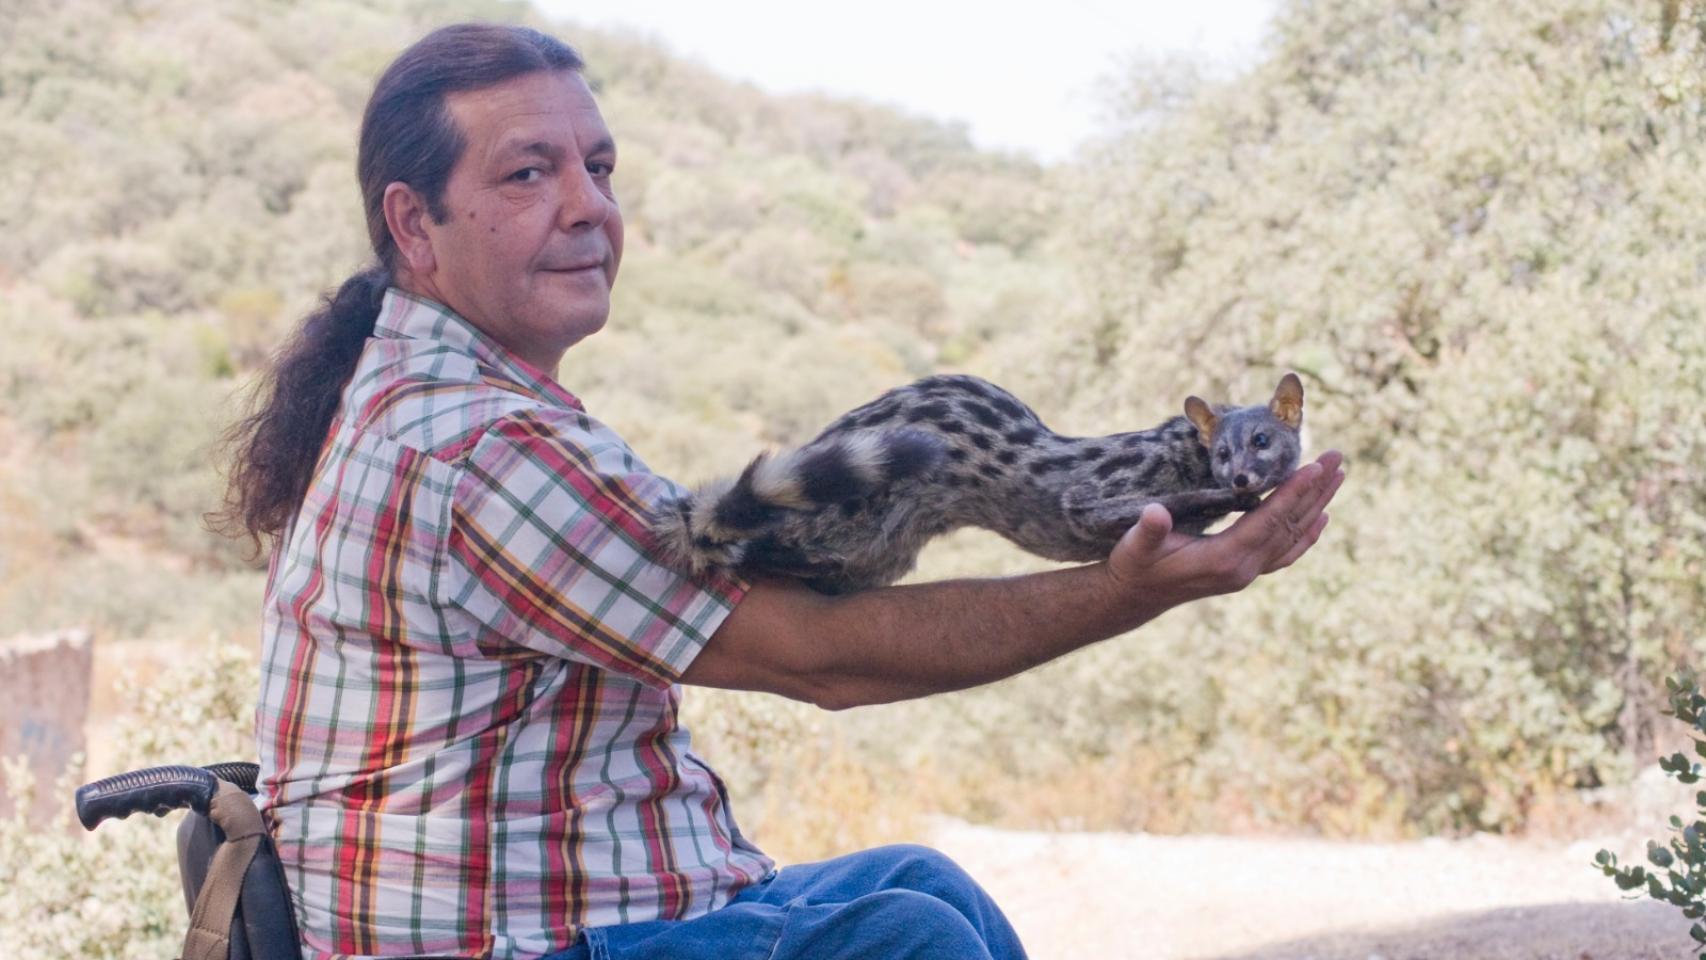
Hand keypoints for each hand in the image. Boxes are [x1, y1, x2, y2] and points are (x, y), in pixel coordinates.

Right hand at [1105, 450, 1343, 603]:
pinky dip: (1306, 534)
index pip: (1268, 521)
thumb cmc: (1134, 565)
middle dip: (1315, 490)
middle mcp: (1244, 570)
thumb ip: (1147, 530)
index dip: (1292, 493)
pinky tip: (1320, 518)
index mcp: (1224, 560)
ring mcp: (1248, 573)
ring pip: (1292, 536)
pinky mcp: (1245, 572)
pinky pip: (1286, 552)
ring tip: (1338, 475)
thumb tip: (1154, 512)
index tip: (1314, 467)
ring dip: (1317, 504)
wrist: (1134, 596)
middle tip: (1336, 457)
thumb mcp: (1135, 546)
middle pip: (1289, 525)